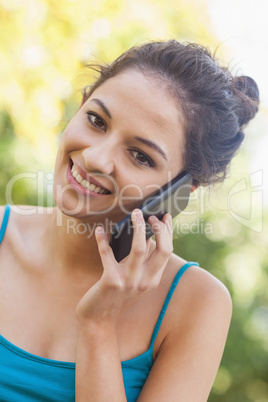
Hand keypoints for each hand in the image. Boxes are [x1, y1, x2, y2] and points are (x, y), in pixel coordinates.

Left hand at [75, 209, 172, 326]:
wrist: (98, 319)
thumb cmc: (116, 295)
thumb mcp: (136, 281)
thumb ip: (144, 263)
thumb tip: (149, 238)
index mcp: (153, 280)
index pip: (167, 251)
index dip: (168, 232)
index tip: (164, 217)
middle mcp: (145, 282)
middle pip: (162, 249)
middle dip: (158, 228)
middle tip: (149, 215)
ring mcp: (129, 282)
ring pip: (139, 248)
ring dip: (138, 228)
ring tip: (135, 214)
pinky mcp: (111, 281)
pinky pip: (107, 254)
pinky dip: (102, 240)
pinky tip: (99, 230)